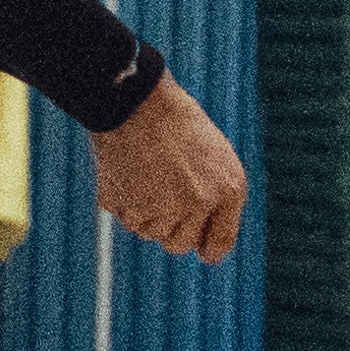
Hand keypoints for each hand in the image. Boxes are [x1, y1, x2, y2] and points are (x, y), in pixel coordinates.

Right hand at [87, 78, 246, 262]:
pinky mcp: (128, 206)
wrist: (138, 99)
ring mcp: (161, 208)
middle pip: (179, 244)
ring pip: (148, 232)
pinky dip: (122, 200)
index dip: (208, 248)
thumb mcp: (213, 156)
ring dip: (144, 211)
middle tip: (162, 197)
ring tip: (144, 172)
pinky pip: (124, 216)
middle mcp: (198, 204)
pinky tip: (127, 169)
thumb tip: (205, 249)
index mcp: (227, 190)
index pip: (219, 243)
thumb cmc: (177, 122)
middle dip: (171, 229)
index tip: (202, 251)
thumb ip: (215, 198)